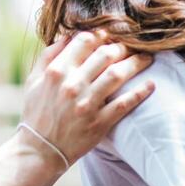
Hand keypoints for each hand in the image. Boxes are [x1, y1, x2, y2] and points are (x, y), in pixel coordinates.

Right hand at [20, 31, 153, 169]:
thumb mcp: (33, 81)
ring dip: (136, 63)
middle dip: (121, 47)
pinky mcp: (99, 122)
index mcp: (57, 72)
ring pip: (117, 75)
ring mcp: (87, 104)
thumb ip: (48, 56)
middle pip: (105, 54)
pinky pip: (125, 103)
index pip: (84, 41)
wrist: (40, 150)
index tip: (108, 36)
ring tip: (146, 59)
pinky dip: (140, 92)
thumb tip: (67, 36)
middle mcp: (72, 85)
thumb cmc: (36, 113)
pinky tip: (151, 84)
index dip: (99, 35)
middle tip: (130, 47)